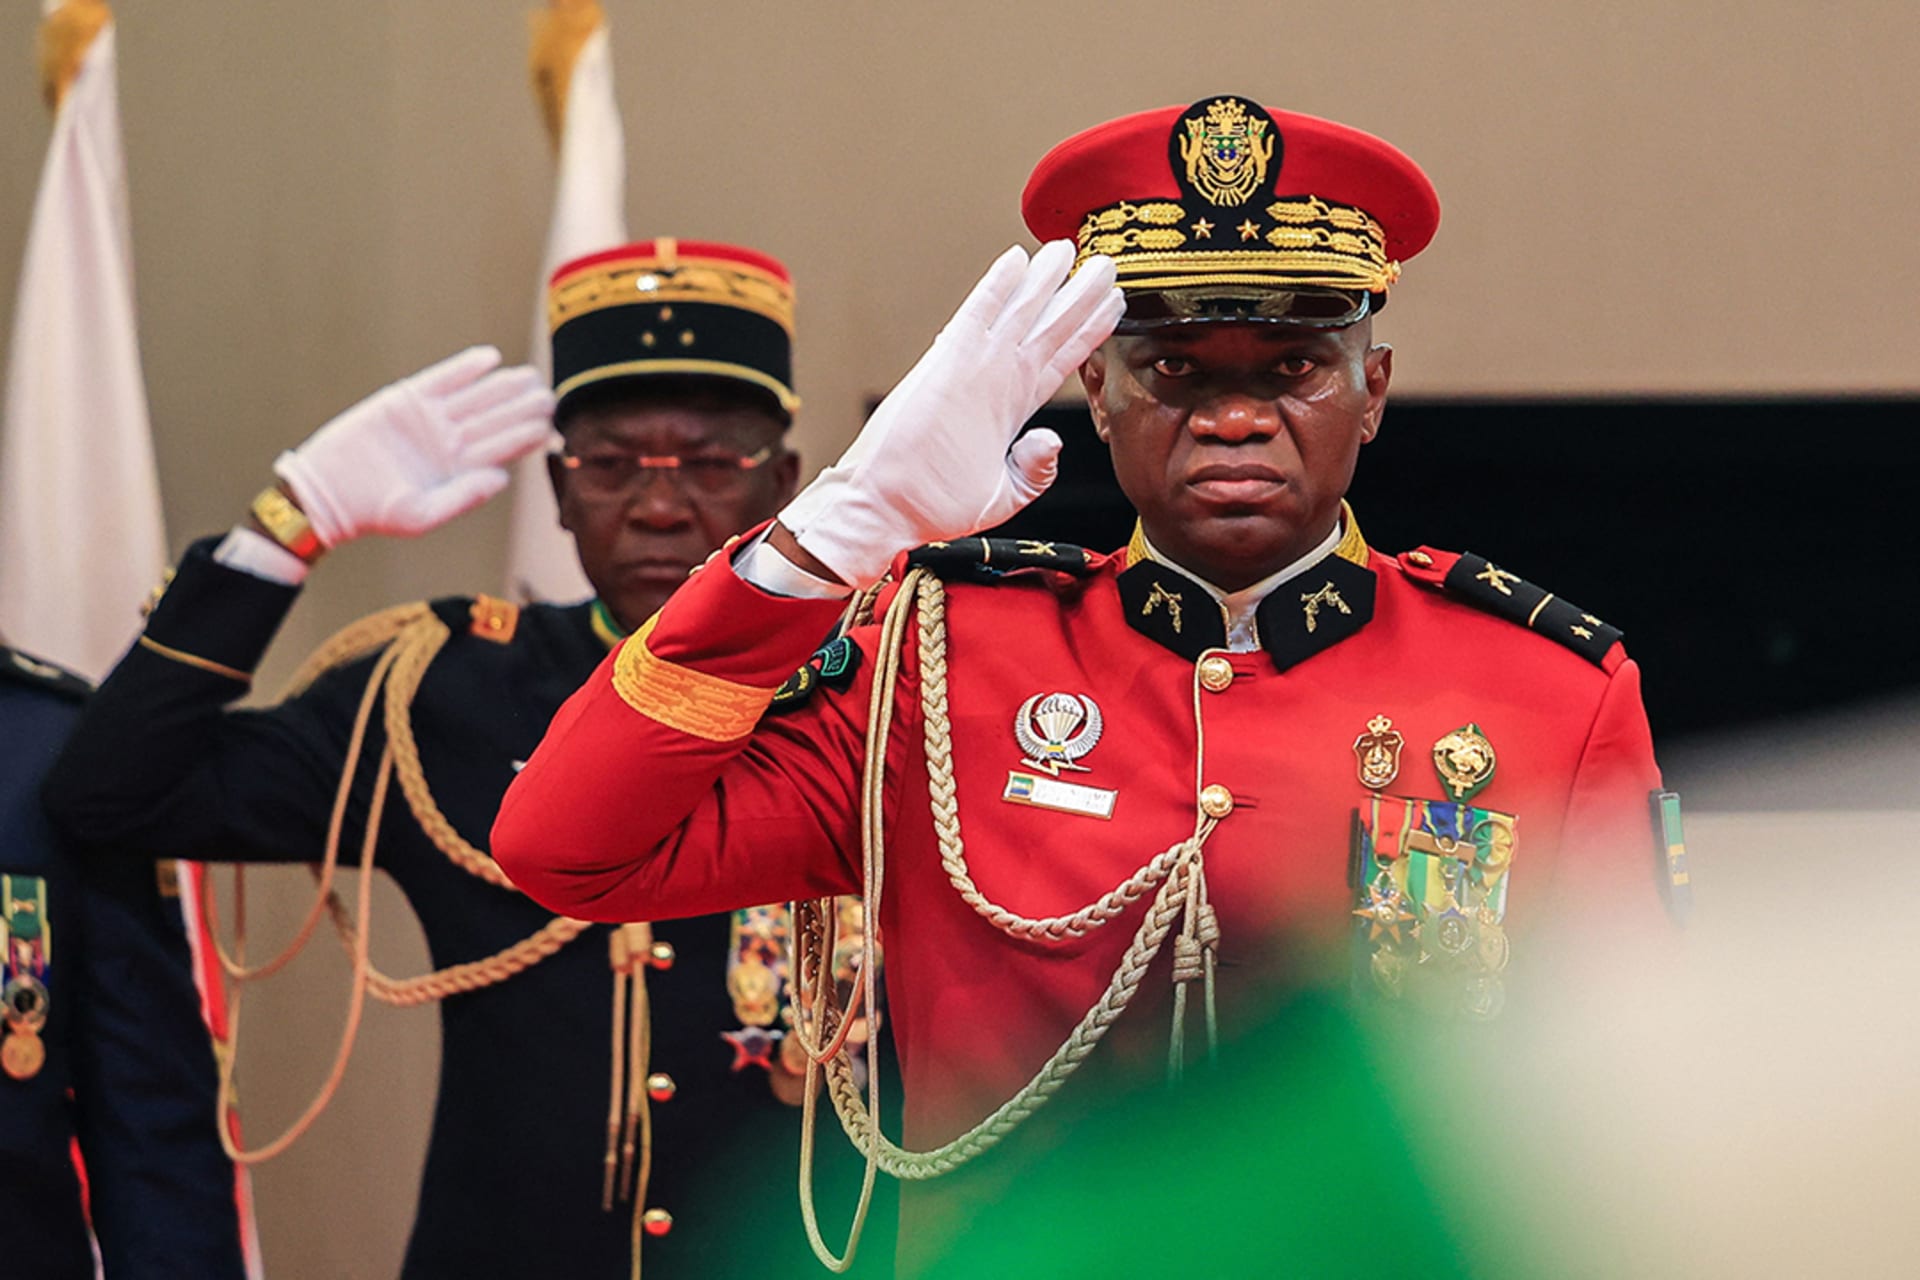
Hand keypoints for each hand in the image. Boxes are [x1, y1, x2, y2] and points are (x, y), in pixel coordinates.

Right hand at [273, 346, 554, 547]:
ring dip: (502, 385)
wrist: (329, 493)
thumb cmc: (377, 512)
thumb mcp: (422, 514)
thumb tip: (503, 478)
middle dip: (523, 406)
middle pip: (495, 418)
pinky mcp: (406, 399)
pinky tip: (489, 358)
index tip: (550, 425)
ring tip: (529, 376)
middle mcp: (451, 440)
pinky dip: (464, 368)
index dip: (527, 434)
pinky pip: (442, 378)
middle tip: (548, 395)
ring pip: (475, 396)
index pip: (503, 447)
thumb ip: (464, 497)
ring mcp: (431, 418)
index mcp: (462, 468)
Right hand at [777, 242, 1122, 586]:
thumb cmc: (931, 506)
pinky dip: (996, 289)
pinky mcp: (947, 365)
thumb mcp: (1003, 495)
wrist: (886, 508)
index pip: (1059, 360)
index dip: (1087, 332)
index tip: (1113, 305)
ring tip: (1071, 248)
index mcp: (1011, 410)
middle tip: (1106, 263)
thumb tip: (1052, 440)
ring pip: (1021, 316)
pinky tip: (1016, 261)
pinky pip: (977, 318)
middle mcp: (997, 382)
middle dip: (1078, 296)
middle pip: (1048, 329)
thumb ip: (1033, 470)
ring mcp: (974, 370)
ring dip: (1047, 282)